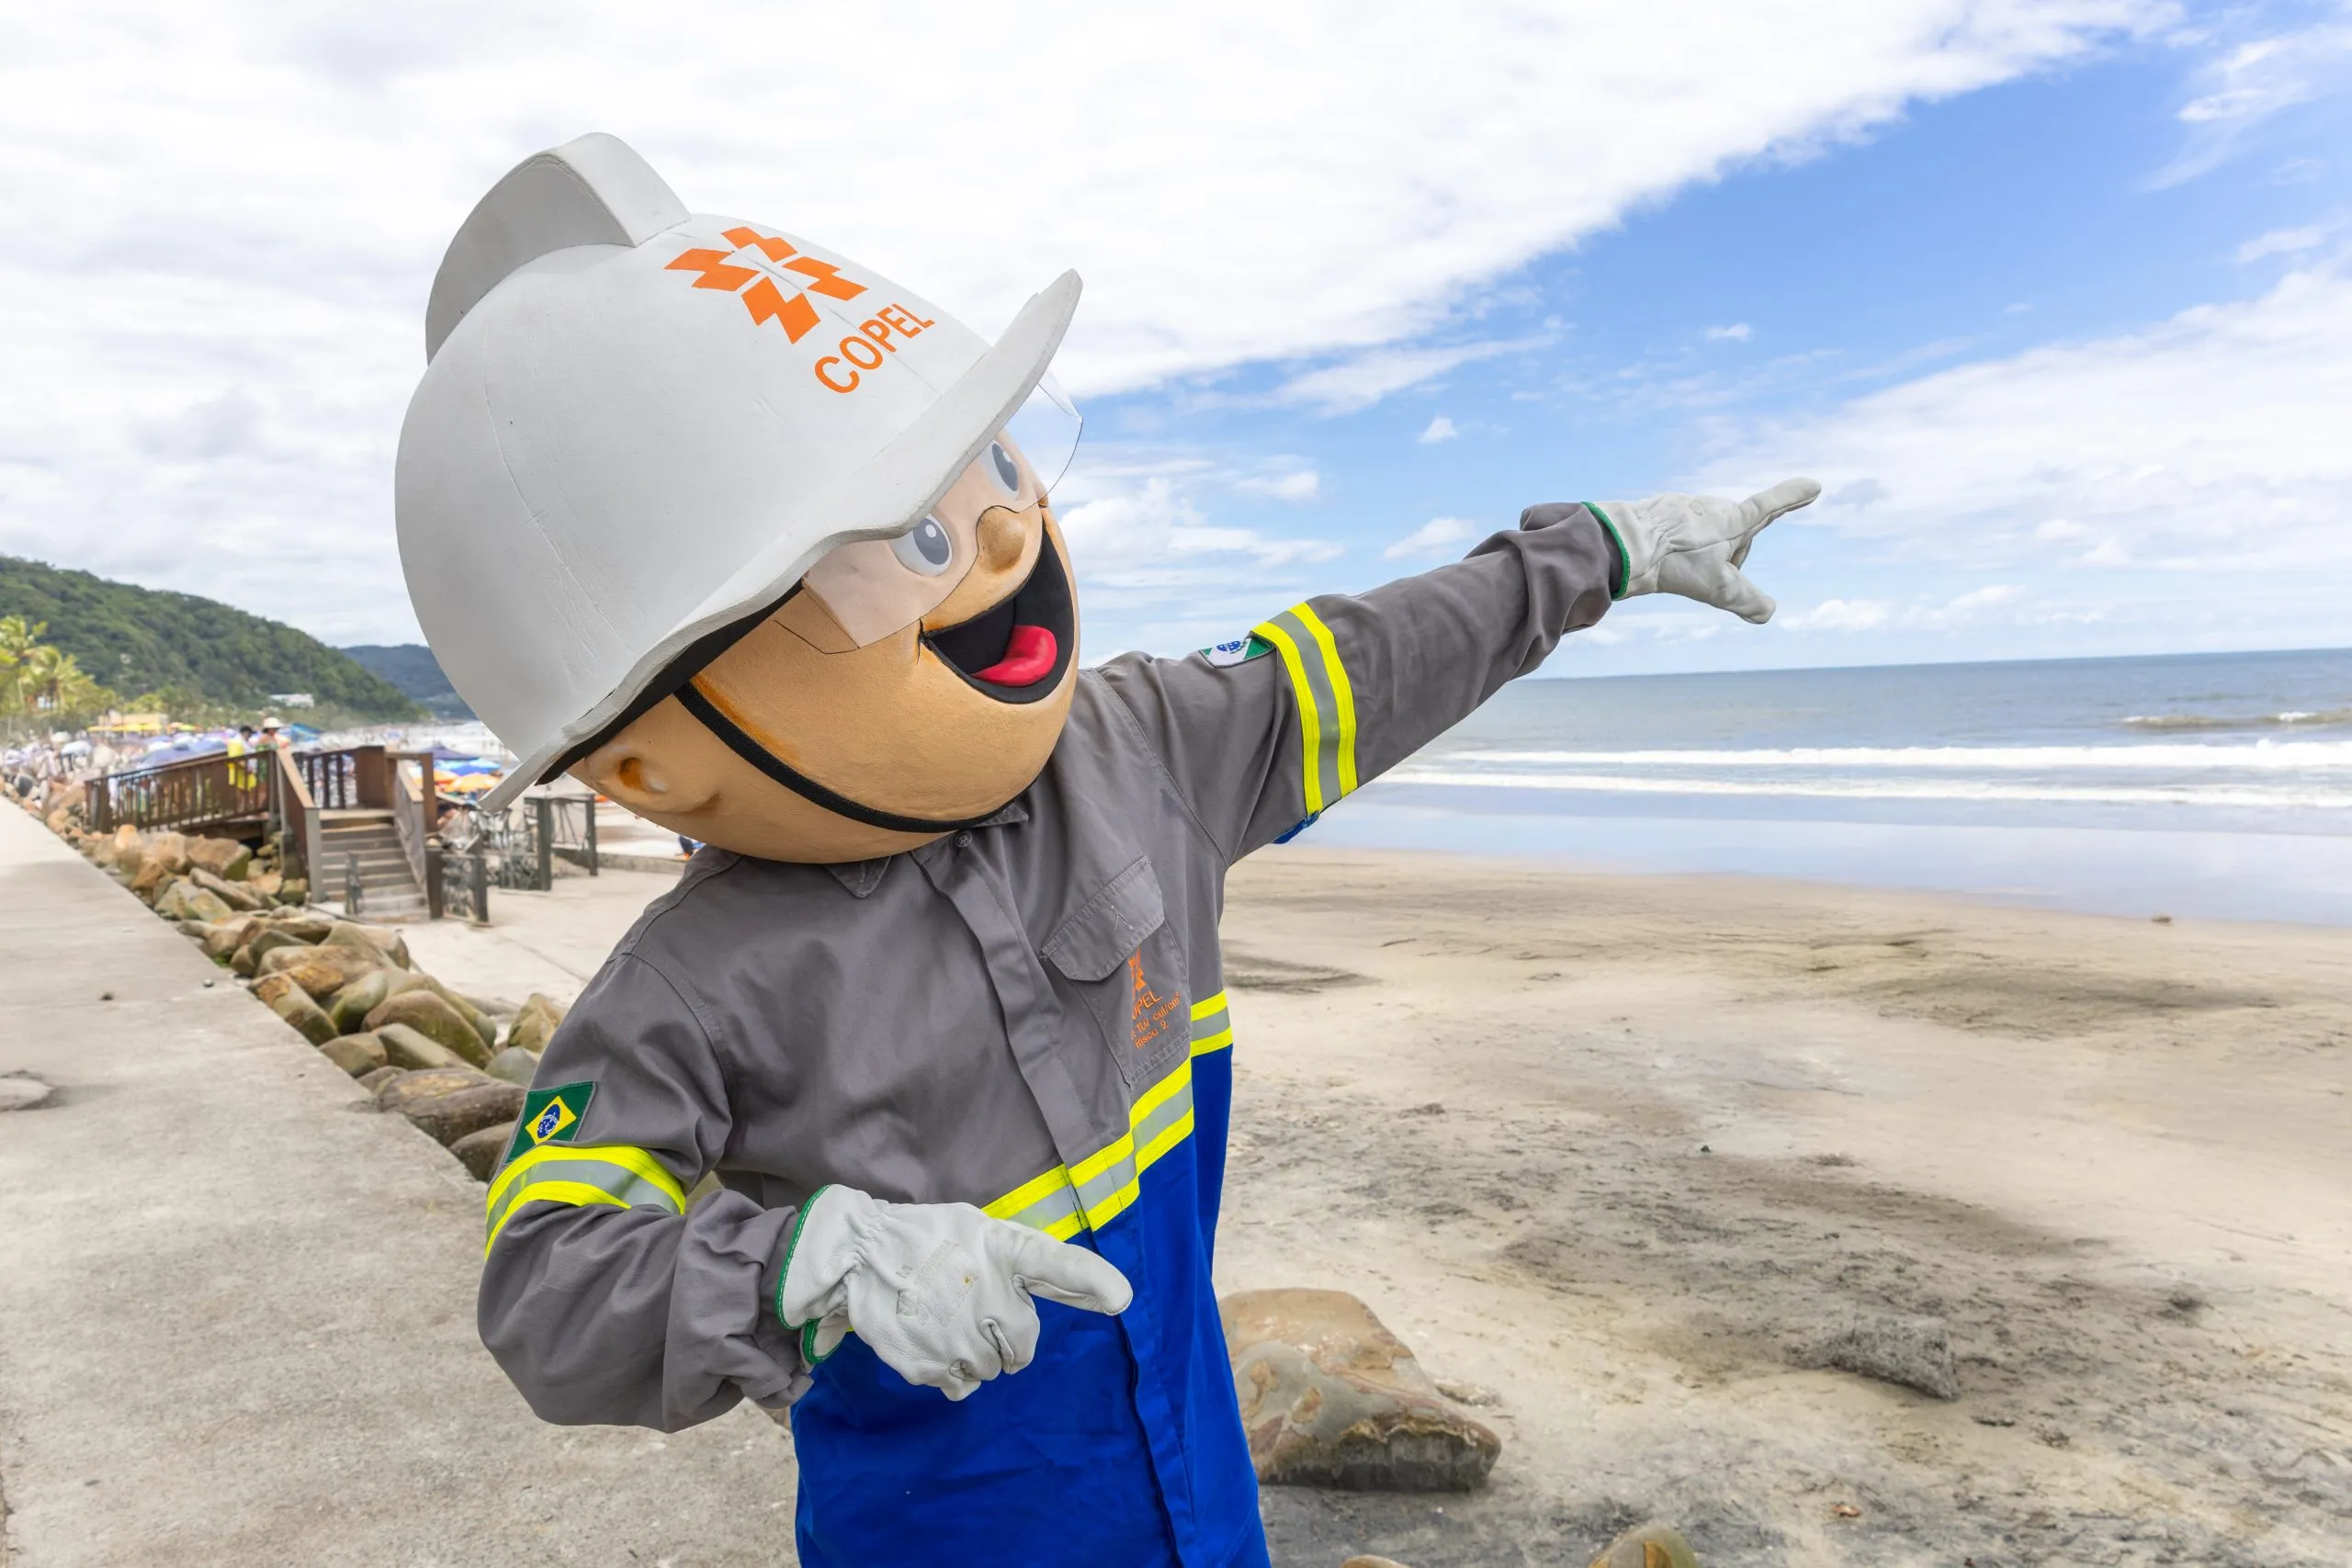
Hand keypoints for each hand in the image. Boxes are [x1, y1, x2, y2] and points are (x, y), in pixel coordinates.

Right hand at [776, 1185, 1132, 1399]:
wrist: (858, 1255)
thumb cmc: (928, 1238)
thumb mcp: (981, 1230)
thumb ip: (1026, 1260)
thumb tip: (1088, 1291)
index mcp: (1003, 1252)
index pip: (1055, 1264)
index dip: (1090, 1280)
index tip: (1121, 1298)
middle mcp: (987, 1296)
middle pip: (1023, 1346)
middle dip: (1005, 1339)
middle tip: (973, 1312)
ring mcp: (958, 1335)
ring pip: (991, 1371)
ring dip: (976, 1356)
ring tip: (945, 1322)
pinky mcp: (930, 1365)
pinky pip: (960, 1387)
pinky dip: (949, 1372)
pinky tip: (930, 1339)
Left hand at [1592, 478, 1818, 622]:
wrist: (1625, 545)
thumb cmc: (1676, 561)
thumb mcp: (1718, 588)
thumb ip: (1748, 601)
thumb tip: (1769, 612)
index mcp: (1733, 519)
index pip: (1770, 507)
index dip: (1791, 497)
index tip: (1814, 485)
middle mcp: (1712, 506)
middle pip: (1732, 539)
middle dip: (1725, 559)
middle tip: (1701, 572)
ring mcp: (1686, 505)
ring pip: (1704, 538)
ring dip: (1697, 556)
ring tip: (1675, 566)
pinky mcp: (1661, 511)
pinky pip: (1678, 535)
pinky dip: (1674, 550)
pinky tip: (1658, 560)